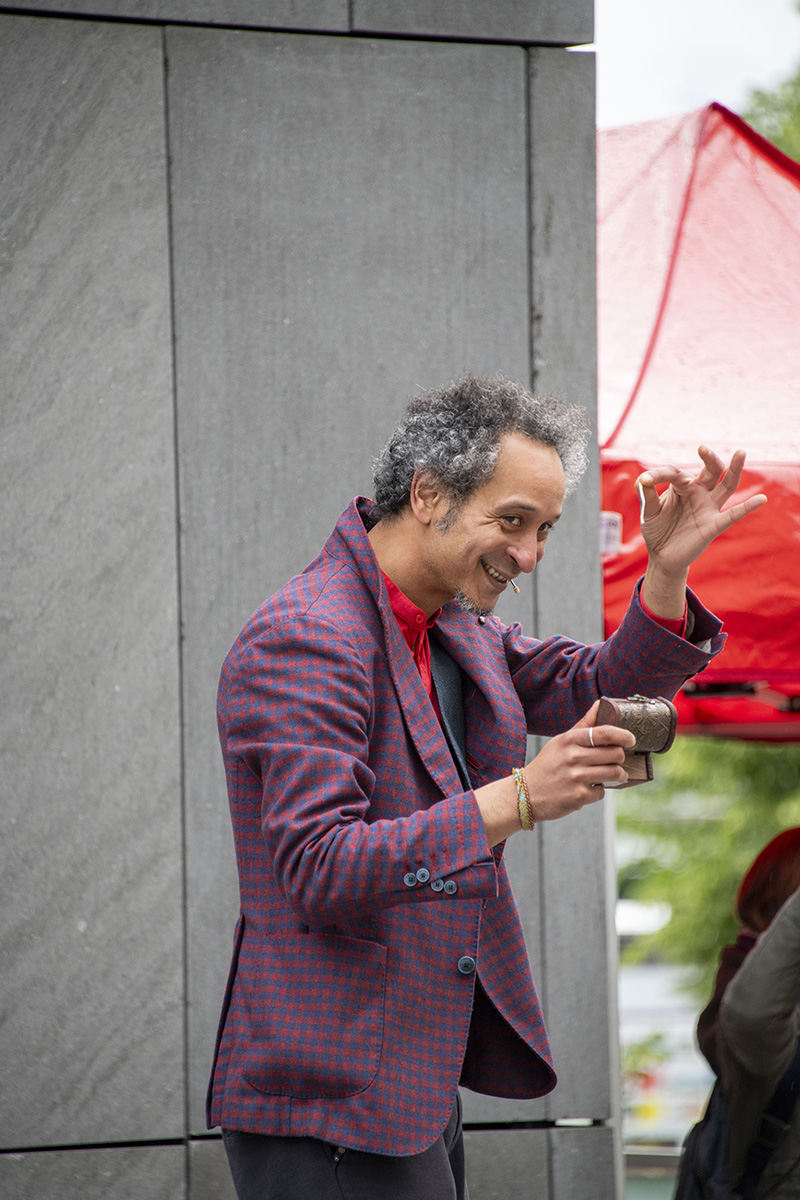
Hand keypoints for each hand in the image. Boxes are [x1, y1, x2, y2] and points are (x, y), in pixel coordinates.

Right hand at [475, 702, 634, 845]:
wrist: (525, 794)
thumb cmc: (547, 765)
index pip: (604, 733)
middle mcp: (572, 757)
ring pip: (614, 773)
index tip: (631, 739)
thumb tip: (600, 704)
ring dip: (619, 775)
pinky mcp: (579, 797)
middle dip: (621, 757)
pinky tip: (591, 788)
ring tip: (616, 775)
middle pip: (614, 754)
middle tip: (618, 760)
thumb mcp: (560, 742)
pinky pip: (602, 791)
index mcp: (568, 740)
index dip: (623, 735)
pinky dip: (600, 790)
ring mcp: (576, 777)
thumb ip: (583, 725)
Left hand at [638, 446, 766, 617]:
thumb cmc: (657, 529)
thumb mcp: (649, 511)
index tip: (645, 480)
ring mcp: (708, 508)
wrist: (661, 556)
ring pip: (726, 485)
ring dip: (734, 469)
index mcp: (682, 486)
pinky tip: (761, 499)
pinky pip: (733, 514)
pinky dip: (747, 507)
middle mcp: (699, 493)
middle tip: (703, 449)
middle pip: (711, 470)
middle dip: (709, 459)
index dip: (660, 474)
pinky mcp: (713, 525)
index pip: (675, 473)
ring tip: (741, 453)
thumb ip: (647, 495)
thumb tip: (642, 479)